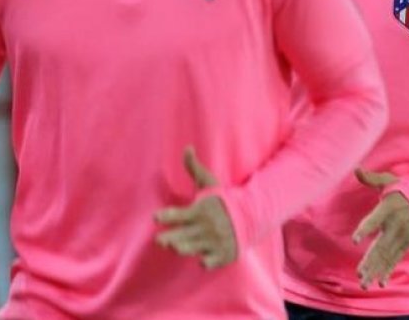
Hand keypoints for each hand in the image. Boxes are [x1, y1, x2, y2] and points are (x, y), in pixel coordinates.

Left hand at [154, 146, 237, 269]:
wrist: (252, 214)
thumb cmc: (224, 199)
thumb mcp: (210, 183)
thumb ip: (194, 168)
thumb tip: (187, 147)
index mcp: (199, 210)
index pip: (179, 214)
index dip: (167, 215)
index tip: (156, 217)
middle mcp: (205, 227)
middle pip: (181, 236)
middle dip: (169, 238)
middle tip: (160, 240)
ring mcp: (213, 241)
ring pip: (191, 249)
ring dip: (182, 248)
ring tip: (175, 246)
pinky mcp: (222, 253)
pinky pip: (208, 262)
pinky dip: (204, 260)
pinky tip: (202, 256)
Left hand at [351, 168, 408, 288]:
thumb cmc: (405, 190)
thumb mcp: (389, 181)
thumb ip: (372, 178)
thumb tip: (356, 169)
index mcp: (388, 208)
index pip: (374, 219)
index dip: (365, 229)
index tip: (355, 239)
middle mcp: (395, 225)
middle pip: (380, 245)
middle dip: (369, 260)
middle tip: (359, 273)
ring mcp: (402, 237)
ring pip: (386, 256)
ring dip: (375, 270)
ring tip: (364, 282)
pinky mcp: (406, 244)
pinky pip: (395, 259)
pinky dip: (388, 271)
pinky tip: (380, 282)